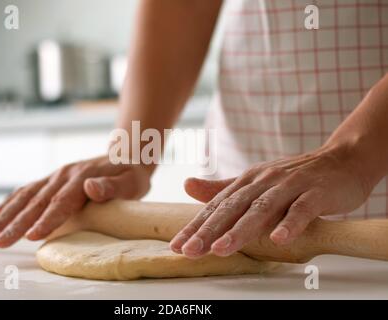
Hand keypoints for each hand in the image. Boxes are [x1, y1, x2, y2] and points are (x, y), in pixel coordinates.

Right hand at [0, 155, 150, 247]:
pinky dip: (8, 203)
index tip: (32, 236)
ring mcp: (56, 176)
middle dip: (16, 222)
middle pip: (37, 201)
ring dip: (6, 213)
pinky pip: (26, 190)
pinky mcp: (52, 179)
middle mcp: (64, 175)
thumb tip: (91, 188)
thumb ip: (112, 186)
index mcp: (82, 177)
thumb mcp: (132, 181)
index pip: (62, 202)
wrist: (126, 156)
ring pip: (26, 195)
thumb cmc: (131, 174)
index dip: (47, 220)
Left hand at [170, 145, 371, 257]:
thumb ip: (222, 188)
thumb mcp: (255, 181)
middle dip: (209, 231)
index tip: (177, 246)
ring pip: (262, 209)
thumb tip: (187, 185)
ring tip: (221, 249)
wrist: (340, 159)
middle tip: (190, 250)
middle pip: (232, 208)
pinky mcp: (316, 193)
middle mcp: (264, 182)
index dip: (196, 226)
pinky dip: (290, 223)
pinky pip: (302, 209)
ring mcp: (289, 186)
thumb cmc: (293, 177)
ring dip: (241, 230)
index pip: (216, 206)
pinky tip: (279, 239)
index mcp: (247, 181)